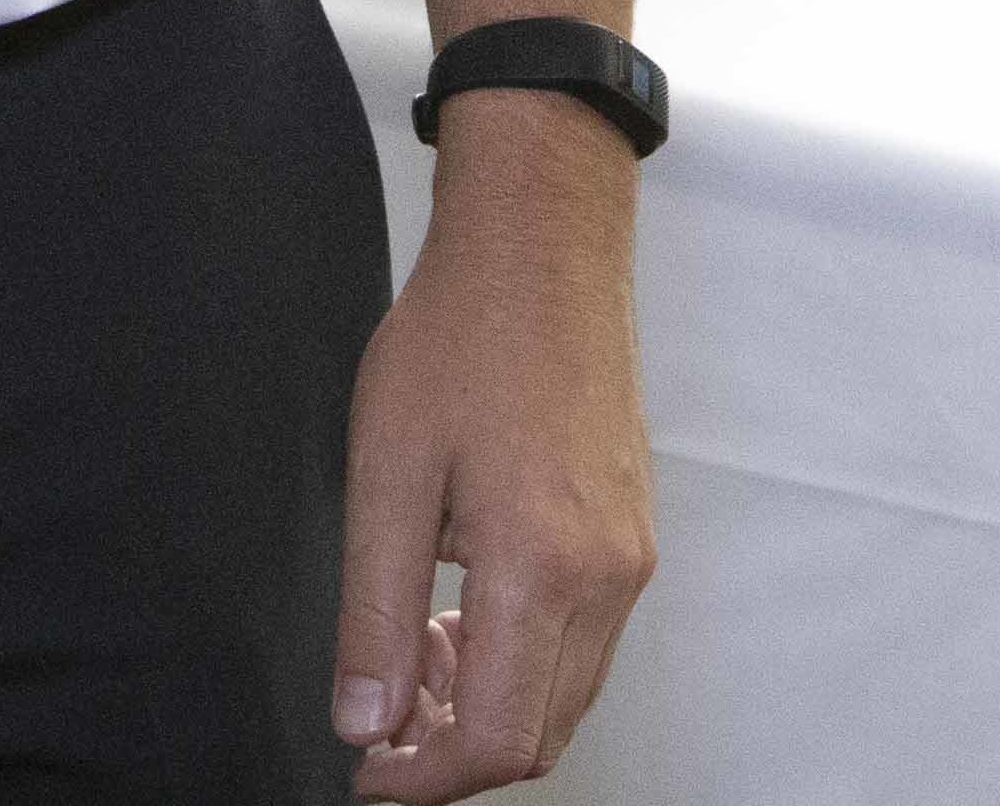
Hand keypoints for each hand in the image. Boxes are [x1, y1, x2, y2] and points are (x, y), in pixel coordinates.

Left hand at [333, 99, 652, 797]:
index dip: (427, 780)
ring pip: (567, 693)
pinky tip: (462, 610)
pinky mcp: (634, 533)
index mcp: (544, 566)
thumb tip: (365, 723)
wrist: (541, 247)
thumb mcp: (387, 475)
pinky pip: (585, 641)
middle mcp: (606, 575)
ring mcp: (631, 556)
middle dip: (455, 752)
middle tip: (380, 718)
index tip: (368, 771)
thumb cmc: (458, 340)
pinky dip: (525, 659)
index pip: (500, 740)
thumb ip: (374, 613)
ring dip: (490, 706)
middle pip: (541, 734)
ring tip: (413, 650)